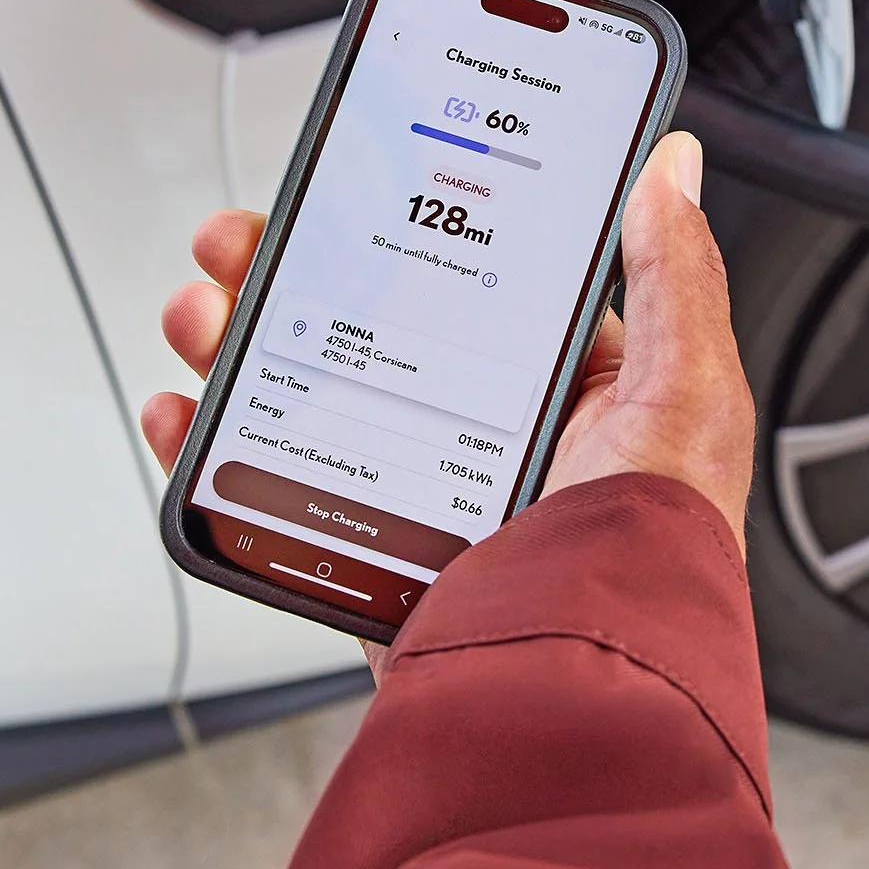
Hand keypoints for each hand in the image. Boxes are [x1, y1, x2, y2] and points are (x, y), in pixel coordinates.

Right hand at [139, 131, 753, 671]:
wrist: (578, 699)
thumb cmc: (654, 563)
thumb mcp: (685, 397)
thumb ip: (674, 278)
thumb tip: (671, 170)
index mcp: (567, 389)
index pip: (466, 276)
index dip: (400, 221)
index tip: (344, 181)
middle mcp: (486, 437)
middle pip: (363, 322)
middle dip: (286, 269)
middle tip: (235, 244)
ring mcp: (414, 497)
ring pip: (302, 392)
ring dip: (233, 339)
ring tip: (199, 314)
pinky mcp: (359, 558)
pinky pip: (266, 492)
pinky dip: (208, 448)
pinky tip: (183, 413)